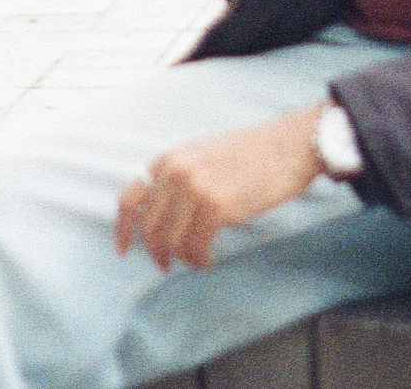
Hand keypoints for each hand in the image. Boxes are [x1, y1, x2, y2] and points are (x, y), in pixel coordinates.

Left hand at [114, 105, 326, 269]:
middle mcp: (175, 172)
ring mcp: (195, 188)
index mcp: (168, 159)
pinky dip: (200, 261)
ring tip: (196, 260)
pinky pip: (196, 247)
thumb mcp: (200, 157)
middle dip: (156, 252)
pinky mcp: (217, 206)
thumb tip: (160, 218)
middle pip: (149, 227)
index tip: (124, 250)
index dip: (122, 229)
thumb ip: (177, 179)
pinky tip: (209, 261)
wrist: (287, 146)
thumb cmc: (249, 155)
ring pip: (171, 241)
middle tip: (167, 265)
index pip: (130, 198)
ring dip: (181, 259)